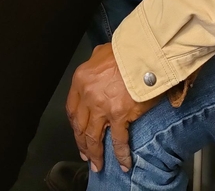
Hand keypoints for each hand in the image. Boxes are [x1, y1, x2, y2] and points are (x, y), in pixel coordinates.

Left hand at [66, 43, 159, 172]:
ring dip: (95, 153)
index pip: (72, 109)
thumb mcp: (102, 52)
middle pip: (80, 126)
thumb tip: (98, 66)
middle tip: (86, 155)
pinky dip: (121, 154)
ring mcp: (102, 107)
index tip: (78, 133)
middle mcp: (88, 95)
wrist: (142, 52)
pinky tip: (123, 163)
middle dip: (82, 143)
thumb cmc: (125, 50)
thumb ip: (95, 63)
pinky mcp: (119, 115)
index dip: (74, 125)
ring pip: (94, 137)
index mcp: (81, 80)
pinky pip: (118, 140)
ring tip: (98, 164)